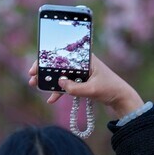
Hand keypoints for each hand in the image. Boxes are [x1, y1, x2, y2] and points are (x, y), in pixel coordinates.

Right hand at [28, 54, 144, 118]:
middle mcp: (81, 62)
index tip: (35, 68)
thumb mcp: (92, 90)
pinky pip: (66, 84)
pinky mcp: (81, 81)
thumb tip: (60, 82)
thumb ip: (75, 88)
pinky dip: (58, 91)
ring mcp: (80, 72)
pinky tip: (51, 99)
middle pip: (58, 64)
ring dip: (49, 81)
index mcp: (84, 57)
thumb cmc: (110, 89)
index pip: (62, 55)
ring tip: (36, 86)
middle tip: (32, 79)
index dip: (46, 60)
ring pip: (60, 74)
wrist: (121, 98)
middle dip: (44, 71)